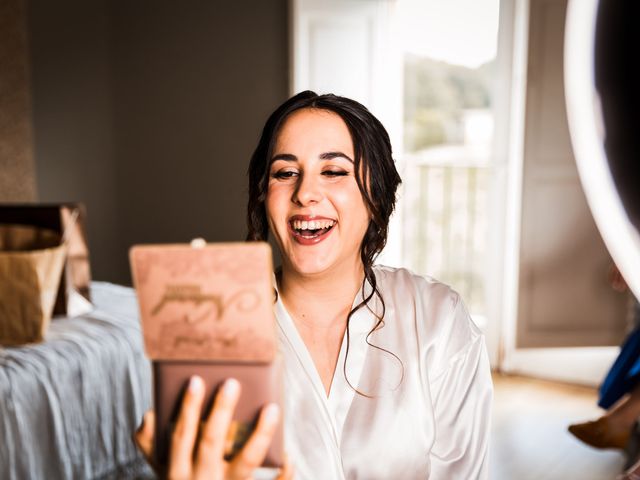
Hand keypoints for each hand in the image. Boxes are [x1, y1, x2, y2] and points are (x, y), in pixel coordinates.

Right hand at [135, 376, 291, 478]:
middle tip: (232, 383)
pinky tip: (289, 456)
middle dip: (221, 411)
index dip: (188, 408)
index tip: (196, 380)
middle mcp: (201, 479)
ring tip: (271, 408)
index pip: (181, 435)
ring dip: (260, 434)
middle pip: (212, 442)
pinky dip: (282, 474)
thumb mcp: (160, 469)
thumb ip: (150, 443)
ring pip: (246, 461)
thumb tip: (151, 414)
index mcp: (177, 470)